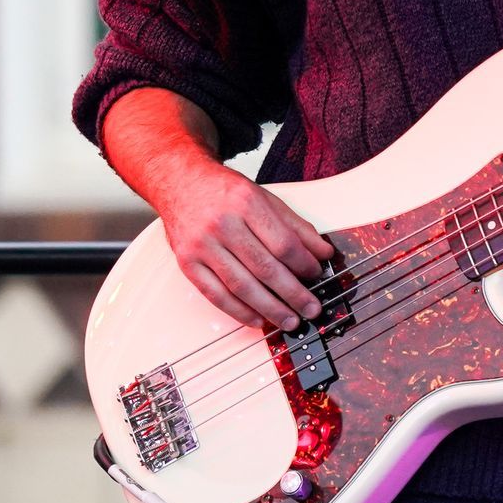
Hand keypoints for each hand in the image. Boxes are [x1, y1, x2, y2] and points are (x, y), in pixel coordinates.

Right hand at [157, 160, 336, 330]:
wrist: (180, 182)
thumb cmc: (224, 191)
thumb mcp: (265, 198)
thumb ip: (295, 226)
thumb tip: (322, 253)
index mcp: (246, 203)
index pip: (283, 243)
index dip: (304, 264)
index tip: (317, 274)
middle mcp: (223, 224)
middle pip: (265, 268)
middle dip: (293, 293)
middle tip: (311, 308)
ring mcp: (202, 246)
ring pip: (241, 286)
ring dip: (270, 309)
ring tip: (289, 320)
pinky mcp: (187, 263)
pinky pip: (216, 294)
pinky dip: (239, 311)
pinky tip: (258, 319)